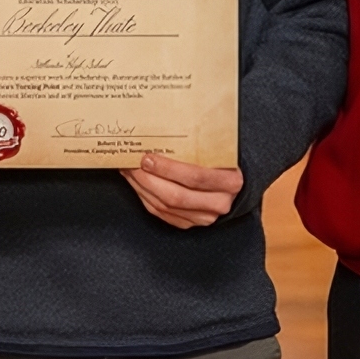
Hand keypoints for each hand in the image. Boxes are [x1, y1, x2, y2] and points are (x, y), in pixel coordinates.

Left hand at [120, 153, 243, 228]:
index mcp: (230, 182)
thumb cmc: (220, 161)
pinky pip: (160, 213)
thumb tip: (158, 134)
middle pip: (176, 196)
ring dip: (142, 188)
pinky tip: (136, 183)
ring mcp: (204, 218)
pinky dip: (144, 197)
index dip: (168, 169)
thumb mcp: (216, 150)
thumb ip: (197, 145)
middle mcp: (219, 203)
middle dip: (148, 179)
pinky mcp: (188, 224)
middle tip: (132, 164)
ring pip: (165, 206)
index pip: (195, 177)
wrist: (228, 184)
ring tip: (129, 171)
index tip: (148, 158)